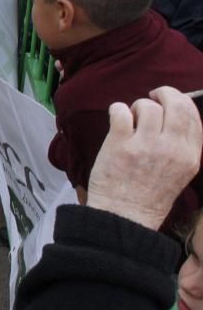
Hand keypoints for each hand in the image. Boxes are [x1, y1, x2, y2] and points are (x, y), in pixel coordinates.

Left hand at [87, 87, 202, 230]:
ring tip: (132, 119)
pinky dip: (117, 109)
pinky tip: (117, 117)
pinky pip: (121, 111)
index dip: (181, 101)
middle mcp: (172, 149)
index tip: (169, 100)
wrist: (124, 215)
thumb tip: (174, 114)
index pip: (193, 116)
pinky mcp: (120, 145)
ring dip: (137, 106)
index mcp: (190, 156)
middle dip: (164, 93)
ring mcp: (146, 146)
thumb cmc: (149, 194)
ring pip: (148, 106)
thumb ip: (181, 146)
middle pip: (176, 105)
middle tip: (152, 96)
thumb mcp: (180, 173)